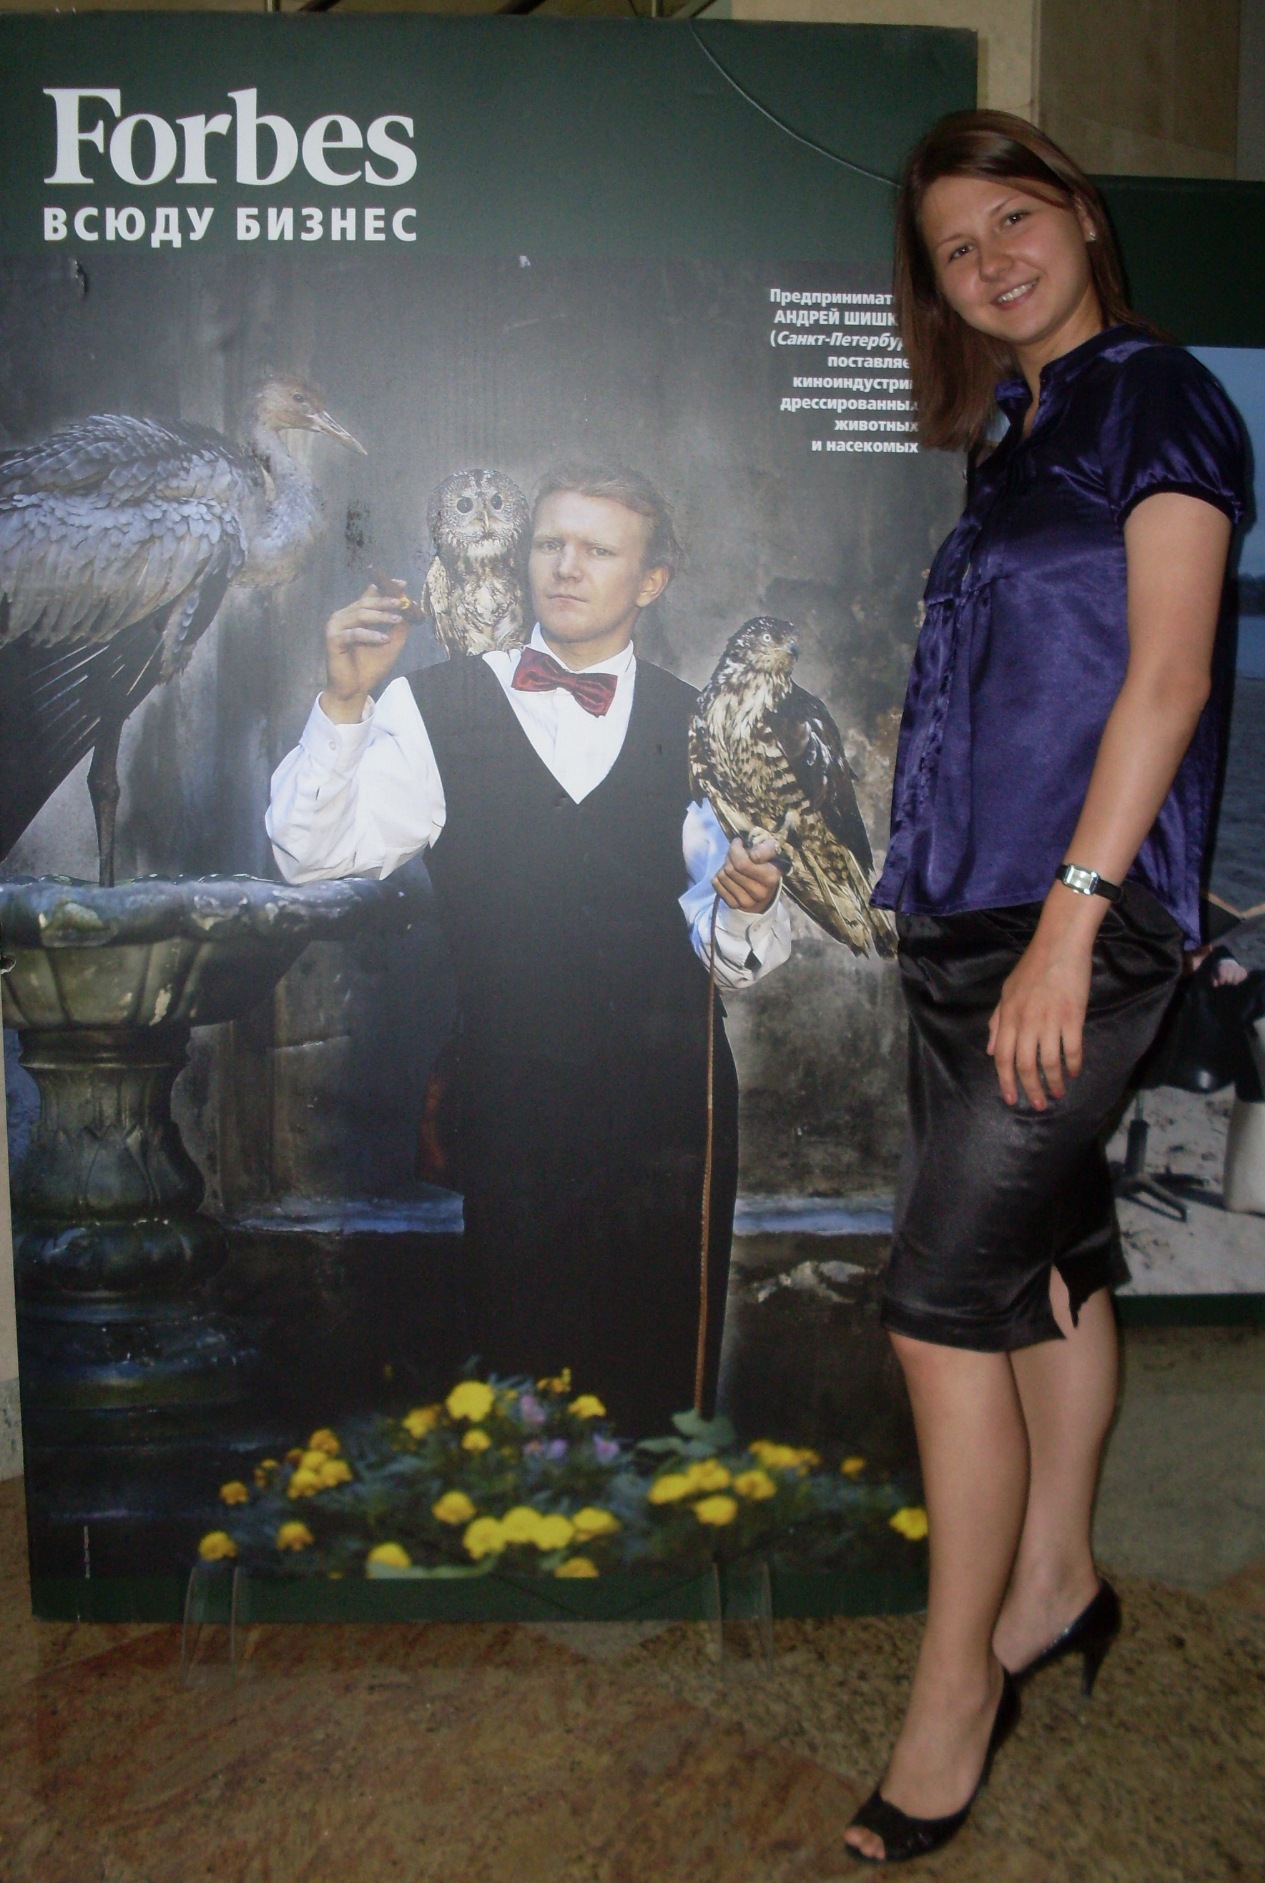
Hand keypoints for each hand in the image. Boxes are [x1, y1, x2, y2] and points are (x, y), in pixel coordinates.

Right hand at [321, 582, 409, 722]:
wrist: (354, 689)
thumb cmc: (370, 668)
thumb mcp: (390, 645)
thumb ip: (399, 628)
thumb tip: (411, 610)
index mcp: (355, 615)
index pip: (370, 594)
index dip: (385, 587)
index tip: (402, 584)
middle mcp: (343, 617)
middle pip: (366, 602)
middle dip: (386, 601)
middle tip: (402, 603)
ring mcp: (336, 627)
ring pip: (360, 615)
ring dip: (380, 617)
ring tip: (397, 620)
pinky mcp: (332, 639)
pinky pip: (354, 634)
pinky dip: (370, 635)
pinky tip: (384, 640)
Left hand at [712, 835, 781, 913]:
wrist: (764, 890)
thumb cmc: (767, 864)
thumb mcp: (772, 851)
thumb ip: (766, 849)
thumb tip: (752, 855)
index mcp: (772, 877)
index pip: (744, 862)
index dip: (736, 848)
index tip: (739, 842)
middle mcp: (761, 892)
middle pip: (731, 868)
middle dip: (730, 855)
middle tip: (735, 852)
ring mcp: (747, 901)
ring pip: (722, 875)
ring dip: (724, 865)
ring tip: (733, 864)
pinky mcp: (735, 905)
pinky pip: (716, 884)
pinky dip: (719, 876)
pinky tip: (729, 875)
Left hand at [987, 889, 1099, 1108]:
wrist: (1059, 945)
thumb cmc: (1032, 967)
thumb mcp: (1007, 992)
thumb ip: (998, 1022)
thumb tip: (992, 1050)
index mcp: (1008, 1017)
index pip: (1003, 1057)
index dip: (1005, 1081)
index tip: (1011, 1099)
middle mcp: (1026, 1022)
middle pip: (1025, 1065)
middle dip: (1030, 1089)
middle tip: (1037, 1104)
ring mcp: (1050, 1020)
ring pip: (1049, 1062)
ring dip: (1053, 1082)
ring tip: (1057, 1093)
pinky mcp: (1073, 1017)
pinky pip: (1072, 1049)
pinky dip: (1073, 1065)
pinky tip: (1074, 1072)